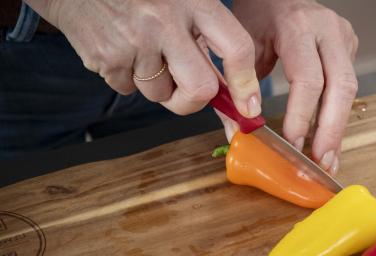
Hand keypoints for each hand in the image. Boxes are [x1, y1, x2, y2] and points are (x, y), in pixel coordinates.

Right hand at [26, 0, 261, 116]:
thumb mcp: (181, 2)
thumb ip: (205, 39)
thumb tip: (233, 94)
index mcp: (195, 1)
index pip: (236, 48)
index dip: (246, 84)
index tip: (248, 106)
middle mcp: (167, 20)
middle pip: (200, 89)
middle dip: (192, 101)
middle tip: (182, 90)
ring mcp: (136, 40)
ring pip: (160, 94)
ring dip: (154, 84)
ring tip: (140, 51)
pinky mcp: (108, 56)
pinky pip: (128, 90)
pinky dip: (125, 78)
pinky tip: (119, 49)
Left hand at [233, 0, 358, 173]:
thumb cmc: (259, 14)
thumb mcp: (244, 44)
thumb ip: (242, 85)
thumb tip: (240, 131)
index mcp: (299, 26)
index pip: (308, 79)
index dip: (302, 116)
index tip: (293, 144)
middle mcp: (329, 31)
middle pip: (342, 88)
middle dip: (331, 130)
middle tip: (320, 162)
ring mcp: (344, 39)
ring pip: (351, 91)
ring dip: (338, 129)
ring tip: (327, 160)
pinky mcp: (350, 48)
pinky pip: (347, 88)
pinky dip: (337, 116)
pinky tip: (328, 140)